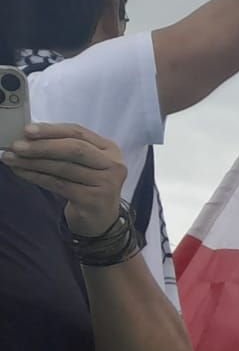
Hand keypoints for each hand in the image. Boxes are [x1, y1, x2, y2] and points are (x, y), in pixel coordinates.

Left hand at [3, 122, 126, 236]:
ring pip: (64, 167)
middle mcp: (113, 165)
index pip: (78, 132)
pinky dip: (37, 177)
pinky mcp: (94, 200)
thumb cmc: (87, 186)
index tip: (27, 130)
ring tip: (13, 160)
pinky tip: (23, 173)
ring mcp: (107, 183)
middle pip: (74, 149)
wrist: (101, 220)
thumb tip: (29, 137)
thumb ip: (64, 147)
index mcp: (110, 149)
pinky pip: (59, 184)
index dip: (51, 130)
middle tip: (17, 146)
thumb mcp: (83, 163)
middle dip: (42, 146)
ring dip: (34, 162)